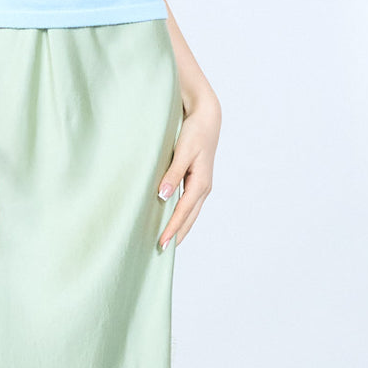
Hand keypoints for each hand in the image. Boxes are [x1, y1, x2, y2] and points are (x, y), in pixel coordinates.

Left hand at [156, 91, 220, 249]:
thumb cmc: (194, 132)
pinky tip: (173, 217)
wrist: (206, 117)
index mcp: (200, 183)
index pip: (183, 213)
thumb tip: (163, 197)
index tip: (161, 244)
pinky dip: (182, 214)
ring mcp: (202, 184)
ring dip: (180, 226)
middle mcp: (203, 187)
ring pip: (190, 212)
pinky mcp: (198, 179)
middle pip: (189, 218)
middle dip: (177, 234)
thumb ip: (172, 174)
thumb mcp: (182, 152)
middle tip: (161, 250)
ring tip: (167, 240)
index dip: (171, 229)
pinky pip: (190, 203)